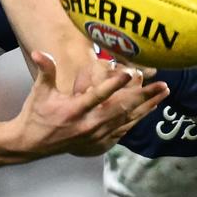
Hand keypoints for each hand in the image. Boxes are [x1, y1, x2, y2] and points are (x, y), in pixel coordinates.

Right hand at [9, 52, 168, 158]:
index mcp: (73, 110)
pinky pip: (124, 130)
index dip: (114, 84)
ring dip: (147, 106)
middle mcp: (88, 125)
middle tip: (161, 84)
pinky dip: (138, 118)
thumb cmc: (37, 114)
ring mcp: (96, 136)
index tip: (129, 72)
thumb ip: (45, 71)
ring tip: (163, 93)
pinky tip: (150, 109)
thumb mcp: (39, 92)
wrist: (33, 144)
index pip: (97, 95)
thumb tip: (40, 52)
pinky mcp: (100, 143)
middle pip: (121, 109)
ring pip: (127, 120)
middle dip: (143, 96)